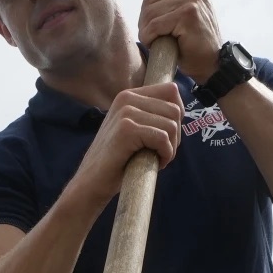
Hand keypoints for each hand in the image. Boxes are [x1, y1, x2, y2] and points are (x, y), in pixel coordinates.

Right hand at [64, 82, 182, 209]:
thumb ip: (152, 116)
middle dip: (176, 135)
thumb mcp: (135, 130)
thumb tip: (180, 110)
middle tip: (162, 152)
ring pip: (171, 125)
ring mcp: (125, 112)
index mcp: (129, 95)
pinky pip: (163, 138)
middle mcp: (127, 99)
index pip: (171, 90)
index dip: (178, 114)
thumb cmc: (118, 160)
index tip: (169, 135)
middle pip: (175, 110)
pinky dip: (165, 154)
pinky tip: (155, 163)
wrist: (91, 182)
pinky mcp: (127, 130)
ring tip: (156, 158)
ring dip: (171, 147)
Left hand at [136, 0, 223, 80]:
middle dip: (145, 21)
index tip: (156, 27)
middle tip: (154, 38)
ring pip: (150, 12)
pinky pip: (155, 25)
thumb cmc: (193, 42)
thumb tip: (145, 0)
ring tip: (158, 42)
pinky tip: (158, 46)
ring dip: (147, 31)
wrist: (213, 63)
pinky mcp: (188, 13)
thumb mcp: (182, 11)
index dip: (148, 10)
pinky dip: (150, 38)